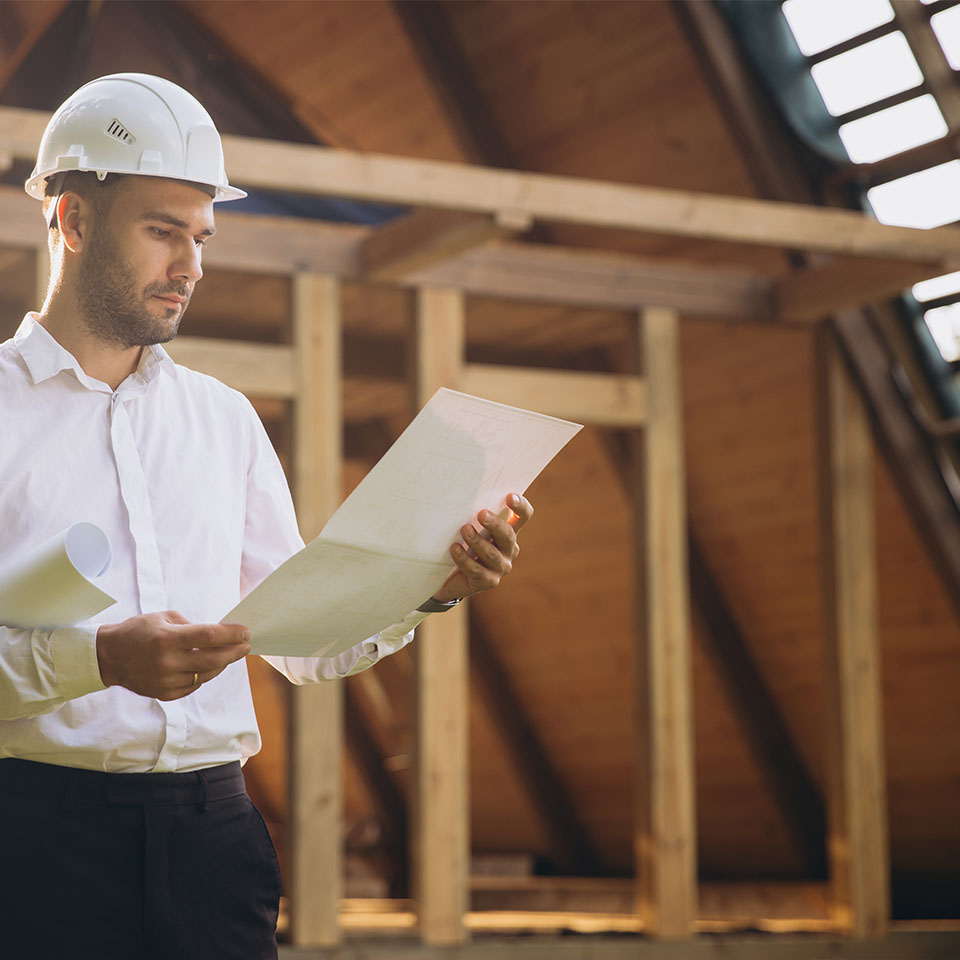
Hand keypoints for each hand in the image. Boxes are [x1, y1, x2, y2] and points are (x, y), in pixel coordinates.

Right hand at [96, 611, 250, 700]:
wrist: (109, 657)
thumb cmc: (138, 631)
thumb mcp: (163, 618)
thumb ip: (192, 626)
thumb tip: (219, 634)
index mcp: (167, 639)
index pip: (210, 637)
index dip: (232, 634)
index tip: (246, 632)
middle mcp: (167, 662)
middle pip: (214, 659)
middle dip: (234, 652)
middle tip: (246, 645)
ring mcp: (166, 681)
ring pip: (206, 674)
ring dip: (222, 664)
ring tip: (229, 654)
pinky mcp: (164, 694)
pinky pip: (194, 685)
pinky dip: (203, 675)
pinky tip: (206, 666)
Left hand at [431, 493, 533, 603]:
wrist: (450, 576)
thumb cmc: (462, 544)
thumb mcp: (470, 527)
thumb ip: (474, 515)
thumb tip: (465, 494)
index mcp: (508, 532)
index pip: (523, 517)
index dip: (520, 507)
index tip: (510, 496)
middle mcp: (509, 550)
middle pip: (508, 535)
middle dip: (495, 524)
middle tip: (481, 514)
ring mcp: (500, 567)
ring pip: (492, 554)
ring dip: (478, 541)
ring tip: (464, 530)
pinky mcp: (488, 581)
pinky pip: (477, 570)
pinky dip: (464, 559)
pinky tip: (454, 549)